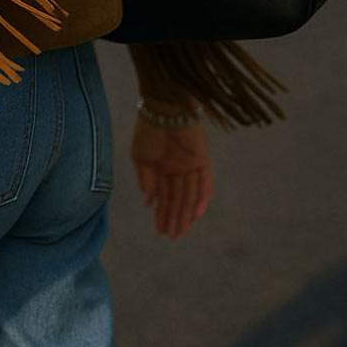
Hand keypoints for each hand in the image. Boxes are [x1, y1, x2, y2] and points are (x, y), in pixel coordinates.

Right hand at [130, 105, 214, 239]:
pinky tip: (196, 214)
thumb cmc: (148, 130)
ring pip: (191, 195)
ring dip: (186, 213)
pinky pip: (206, 182)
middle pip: (179, 199)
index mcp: (162, 167)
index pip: (165, 196)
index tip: (159, 230)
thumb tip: (149, 202)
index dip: (162, 214)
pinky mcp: (203, 159)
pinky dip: (203, 198)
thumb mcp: (141, 158)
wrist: (162, 109)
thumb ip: (147, 180)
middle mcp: (178, 168)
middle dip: (175, 218)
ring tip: (181, 231)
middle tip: (172, 237)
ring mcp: (191, 165)